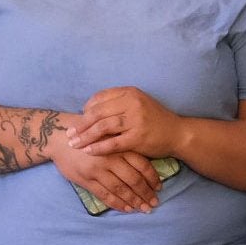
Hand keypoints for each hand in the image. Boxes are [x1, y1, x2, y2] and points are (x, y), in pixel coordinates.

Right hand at [51, 142, 162, 213]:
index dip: (152, 177)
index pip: (141, 164)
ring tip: (143, 208)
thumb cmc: (86, 133)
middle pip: (133, 179)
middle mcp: (110, 158)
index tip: (159, 187)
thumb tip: (143, 162)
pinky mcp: (86, 179)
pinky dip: (117, 203)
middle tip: (154, 203)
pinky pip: (105, 195)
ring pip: (120, 189)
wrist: (59, 137)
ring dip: (134, 201)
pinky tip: (126, 209)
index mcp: (118, 146)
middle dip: (145, 193)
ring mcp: (98, 170)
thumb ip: (122, 145)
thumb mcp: (107, 133)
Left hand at [67, 86, 185, 158]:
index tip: (78, 119)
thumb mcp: (137, 103)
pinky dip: (98, 148)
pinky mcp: (138, 138)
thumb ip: (117, 104)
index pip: (99, 98)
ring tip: (74, 143)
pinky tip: (88, 152)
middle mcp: (132, 103)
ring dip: (85, 136)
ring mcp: (136, 120)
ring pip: (102, 127)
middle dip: (81, 124)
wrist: (177, 133)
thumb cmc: (154, 119)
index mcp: (129, 93)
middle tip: (69, 133)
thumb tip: (90, 110)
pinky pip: (113, 143)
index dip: (86, 109)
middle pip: (97, 112)